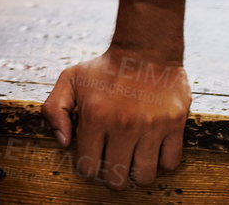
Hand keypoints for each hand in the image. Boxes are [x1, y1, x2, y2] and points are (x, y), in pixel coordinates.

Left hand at [42, 47, 191, 188]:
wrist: (145, 49)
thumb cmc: (105, 68)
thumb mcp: (69, 80)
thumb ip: (54, 109)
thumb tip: (64, 143)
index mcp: (95, 117)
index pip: (88, 167)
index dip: (89, 166)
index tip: (94, 155)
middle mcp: (123, 125)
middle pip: (116, 179)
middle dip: (112, 175)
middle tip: (114, 160)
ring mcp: (151, 126)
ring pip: (144, 177)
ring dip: (136, 172)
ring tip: (133, 157)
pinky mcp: (174, 124)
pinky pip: (170, 162)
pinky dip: (162, 161)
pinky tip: (152, 147)